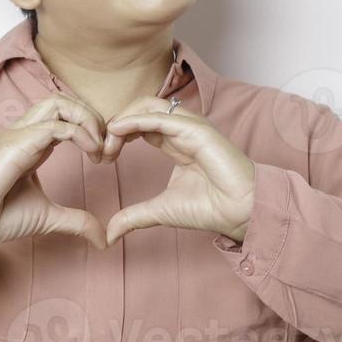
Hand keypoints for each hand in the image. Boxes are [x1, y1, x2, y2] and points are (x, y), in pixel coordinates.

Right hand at [0, 92, 108, 256]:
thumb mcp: (48, 218)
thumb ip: (76, 221)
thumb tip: (102, 239)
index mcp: (31, 143)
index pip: (64, 114)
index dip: (90, 128)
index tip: (105, 157)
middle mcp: (24, 133)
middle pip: (62, 100)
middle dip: (92, 116)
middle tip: (106, 146)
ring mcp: (18, 135)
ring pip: (58, 102)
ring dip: (87, 119)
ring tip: (99, 147)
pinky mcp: (16, 145)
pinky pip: (55, 126)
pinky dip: (80, 134)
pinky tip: (92, 154)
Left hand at [98, 96, 255, 246]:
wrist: (239, 212)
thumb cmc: (210, 208)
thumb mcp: (160, 211)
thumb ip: (133, 217)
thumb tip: (109, 235)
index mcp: (175, 142)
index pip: (139, 124)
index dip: (118, 135)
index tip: (103, 157)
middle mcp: (182, 130)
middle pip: (140, 109)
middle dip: (116, 124)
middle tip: (102, 149)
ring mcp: (191, 126)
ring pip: (148, 106)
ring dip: (122, 120)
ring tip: (108, 142)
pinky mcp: (197, 129)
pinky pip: (161, 117)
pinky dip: (135, 120)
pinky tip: (117, 131)